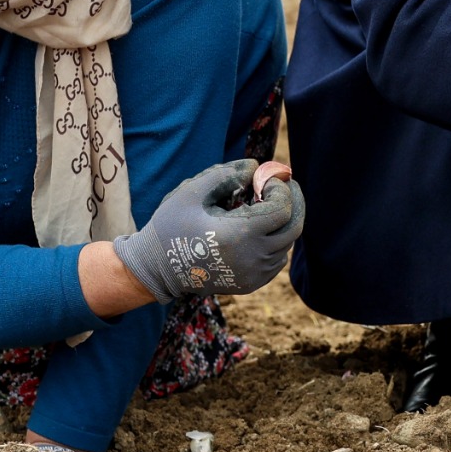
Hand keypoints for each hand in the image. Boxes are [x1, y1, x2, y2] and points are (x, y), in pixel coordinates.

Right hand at [109, 160, 304, 302]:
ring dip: (282, 222)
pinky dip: (276, 242)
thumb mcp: (191, 192)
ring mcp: (253, 275)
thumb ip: (225, 175)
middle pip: (293, 228)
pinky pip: (276, 261)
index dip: (280, 189)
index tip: (266, 178)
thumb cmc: (171, 226)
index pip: (282, 209)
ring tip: (264, 205)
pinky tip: (259, 228)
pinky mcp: (250, 284)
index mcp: (239, 234)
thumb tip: (255, 167)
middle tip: (284, 185)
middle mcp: (252, 258)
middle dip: (293, 202)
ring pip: (287, 245)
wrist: (157, 268)